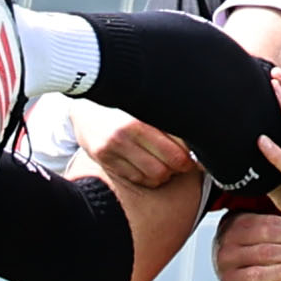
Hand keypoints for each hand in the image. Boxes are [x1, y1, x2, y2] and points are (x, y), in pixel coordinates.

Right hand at [69, 100, 197, 189]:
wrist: (86, 101)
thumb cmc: (123, 104)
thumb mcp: (146, 106)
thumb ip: (168, 121)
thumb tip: (194, 145)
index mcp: (140, 118)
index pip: (178, 148)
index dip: (191, 154)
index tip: (194, 153)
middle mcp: (124, 133)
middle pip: (169, 164)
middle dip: (181, 164)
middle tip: (182, 159)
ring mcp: (113, 149)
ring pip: (156, 175)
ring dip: (166, 172)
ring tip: (164, 161)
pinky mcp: (105, 159)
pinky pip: (138, 179)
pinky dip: (149, 176)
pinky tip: (147, 164)